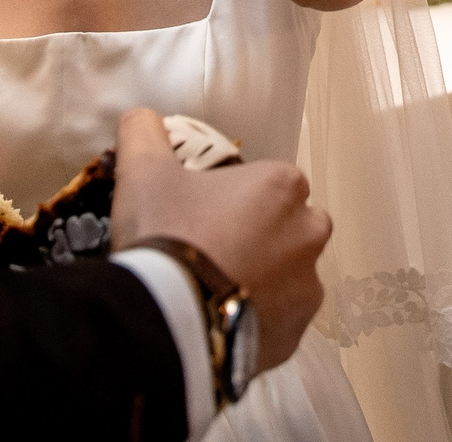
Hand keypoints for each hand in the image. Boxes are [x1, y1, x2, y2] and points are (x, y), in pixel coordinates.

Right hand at [109, 108, 328, 372]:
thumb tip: (141, 117)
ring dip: (260, 283)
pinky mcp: (295, 335)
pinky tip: (219, 325)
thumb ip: (145, 133)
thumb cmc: (166, 235)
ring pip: (288, 278)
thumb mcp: (144, 172)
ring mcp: (307, 288)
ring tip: (210, 295)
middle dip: (259, 239)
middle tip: (209, 255)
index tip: (202, 218)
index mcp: (284, 186)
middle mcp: (310, 233)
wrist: (165, 321)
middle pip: (288, 228)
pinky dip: (255, 324)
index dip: (234, 200)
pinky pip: (278, 323)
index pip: (269, 183)